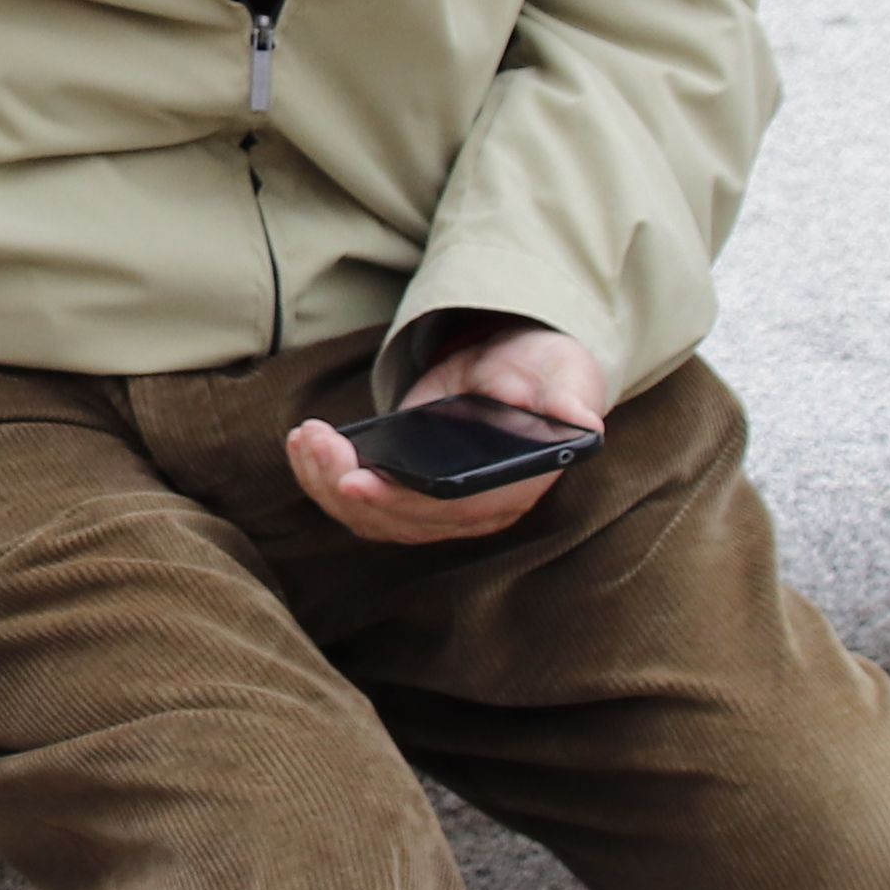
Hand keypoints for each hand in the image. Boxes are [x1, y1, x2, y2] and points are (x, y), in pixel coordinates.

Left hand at [288, 321, 609, 548]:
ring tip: (306, 438)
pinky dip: (323, 478)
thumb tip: (584, 423)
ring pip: (371, 517)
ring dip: (326, 484)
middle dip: (347, 487)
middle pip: (399, 521)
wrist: (523, 369)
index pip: (451, 511)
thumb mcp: (562, 375)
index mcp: (512, 490)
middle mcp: (472, 511)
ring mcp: (434, 505)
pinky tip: (305, 444)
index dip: (402, 502)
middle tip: (316, 443)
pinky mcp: (405, 488)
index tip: (357, 482)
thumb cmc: (546, 373)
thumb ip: (568, 399)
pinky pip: (358, 500)